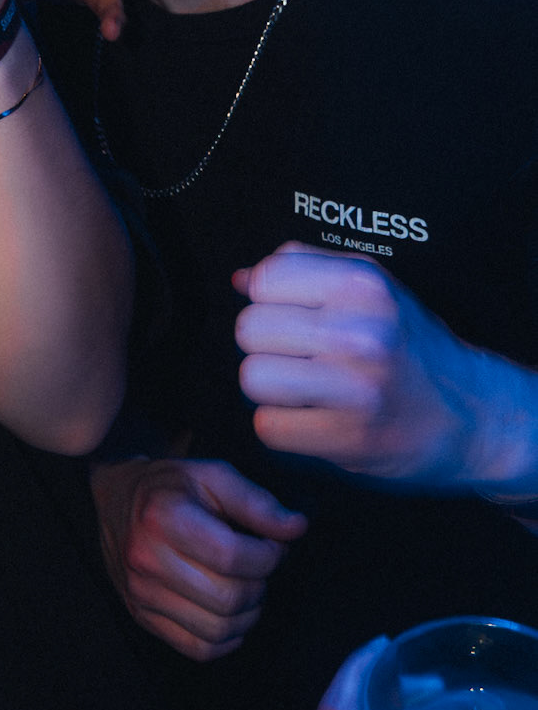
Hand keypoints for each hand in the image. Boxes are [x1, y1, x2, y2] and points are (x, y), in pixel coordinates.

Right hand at [91, 455, 306, 659]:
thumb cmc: (170, 487)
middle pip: (229, 598)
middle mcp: (146, 558)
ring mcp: (140, 592)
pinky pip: (199, 648)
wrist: (114, 501)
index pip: (233, 556)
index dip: (268, 555)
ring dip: (246, 613)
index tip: (271, 544)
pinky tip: (228, 611)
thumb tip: (296, 528)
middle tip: (257, 565)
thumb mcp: (212, 476)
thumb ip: (256, 501)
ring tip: (244, 586)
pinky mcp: (141, 614)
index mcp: (162, 517)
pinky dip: (226, 638)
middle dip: (258, 584)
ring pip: (218, 629)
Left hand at [234, 244, 522, 487]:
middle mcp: (360, 333)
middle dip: (265, 346)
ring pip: (251, 378)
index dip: (268, 301)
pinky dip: (283, 427)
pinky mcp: (348, 438)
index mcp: (362, 285)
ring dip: (269, 389)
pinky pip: (268, 426)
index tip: (293, 317)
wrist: (472, 415)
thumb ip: (304, 271)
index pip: (264, 280)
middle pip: (249, 330)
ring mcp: (355, 388)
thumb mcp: (370, 288)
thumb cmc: (408, 345)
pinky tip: (313, 419)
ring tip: (303, 389)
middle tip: (299, 358)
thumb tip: (239, 278)